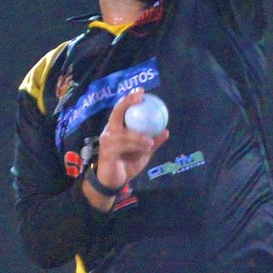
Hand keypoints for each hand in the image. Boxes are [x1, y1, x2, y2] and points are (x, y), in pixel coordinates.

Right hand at [84, 89, 168, 209]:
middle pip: (117, 113)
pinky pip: (122, 146)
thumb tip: (166, 131)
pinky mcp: (106, 152)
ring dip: (138, 136)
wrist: (113, 182)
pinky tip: (146, 148)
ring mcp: (106, 141)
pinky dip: (135, 146)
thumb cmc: (126, 165)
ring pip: (123, 133)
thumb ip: (153, 142)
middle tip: (140, 98)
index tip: (141, 91)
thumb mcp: (143, 152)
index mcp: (117, 129)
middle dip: (127, 102)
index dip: (129, 99)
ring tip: (150, 141)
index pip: (121, 110)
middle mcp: (109, 132)